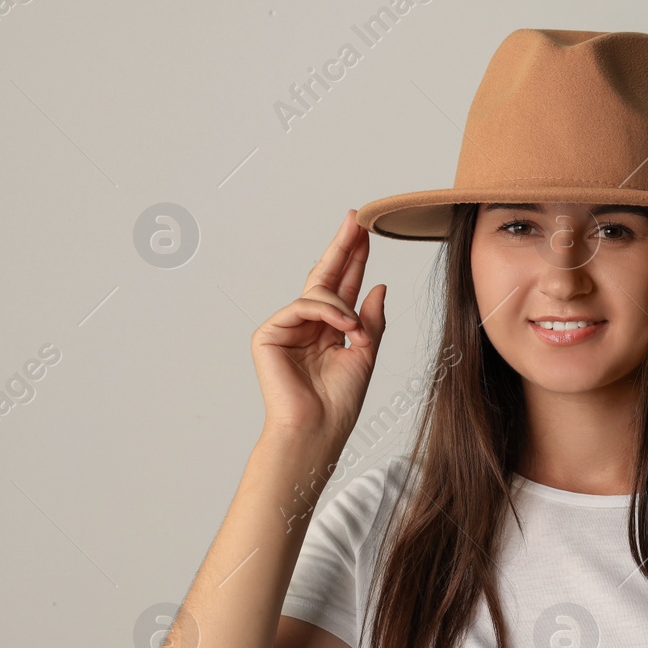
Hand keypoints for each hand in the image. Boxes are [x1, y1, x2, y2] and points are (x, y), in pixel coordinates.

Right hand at [251, 209, 385, 446]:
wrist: (318, 428)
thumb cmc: (340, 400)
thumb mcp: (366, 352)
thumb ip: (371, 318)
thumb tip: (378, 284)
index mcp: (329, 329)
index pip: (343, 286)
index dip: (355, 259)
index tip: (366, 233)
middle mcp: (307, 324)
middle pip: (325, 276)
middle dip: (342, 247)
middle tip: (356, 219)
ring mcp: (286, 327)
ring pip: (317, 292)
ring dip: (345, 306)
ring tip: (357, 330)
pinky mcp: (268, 333)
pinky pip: (302, 305)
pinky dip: (328, 311)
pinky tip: (345, 326)